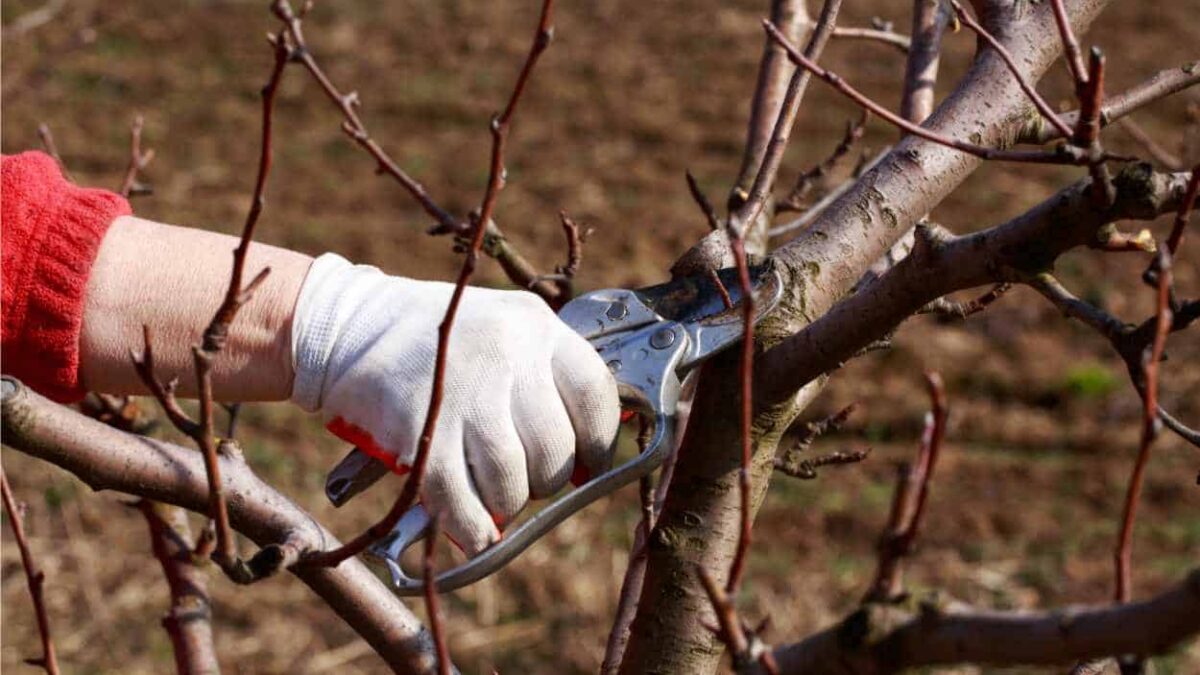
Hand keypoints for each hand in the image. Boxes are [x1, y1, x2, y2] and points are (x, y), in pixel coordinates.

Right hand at [290, 254, 620, 553]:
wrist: (348, 326)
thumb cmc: (437, 340)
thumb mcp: (503, 330)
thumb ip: (545, 378)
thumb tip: (586, 459)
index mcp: (534, 324)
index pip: (593, 393)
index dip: (598, 442)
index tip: (587, 465)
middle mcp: (505, 350)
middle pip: (554, 446)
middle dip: (544, 479)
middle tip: (523, 478)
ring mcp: (463, 389)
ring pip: (512, 478)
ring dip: (507, 502)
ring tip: (492, 495)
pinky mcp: (420, 429)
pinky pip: (460, 498)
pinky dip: (472, 526)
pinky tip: (474, 530)